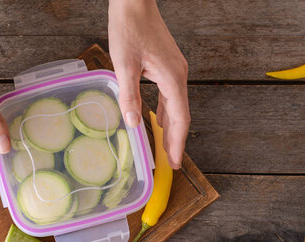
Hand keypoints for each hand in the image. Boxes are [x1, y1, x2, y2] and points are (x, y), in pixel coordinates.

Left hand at [108, 0, 189, 168]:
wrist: (134, 2)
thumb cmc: (130, 28)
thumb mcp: (124, 64)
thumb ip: (130, 96)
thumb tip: (133, 123)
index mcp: (172, 78)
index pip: (179, 119)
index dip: (177, 143)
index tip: (173, 162)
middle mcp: (178, 75)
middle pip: (180, 116)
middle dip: (175, 140)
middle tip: (169, 161)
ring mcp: (174, 70)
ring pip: (175, 106)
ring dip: (169, 127)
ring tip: (164, 147)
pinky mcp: (167, 66)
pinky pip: (169, 95)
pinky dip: (165, 112)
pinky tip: (157, 120)